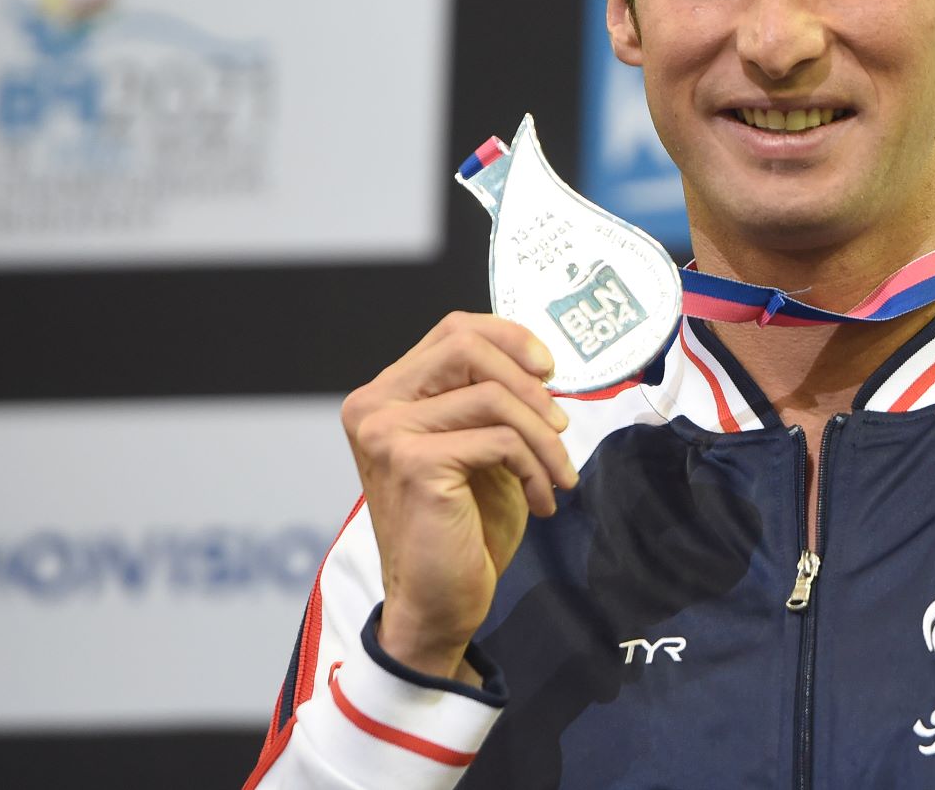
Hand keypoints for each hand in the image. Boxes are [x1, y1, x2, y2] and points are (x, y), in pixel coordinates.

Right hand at [340, 311, 576, 682]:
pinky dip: (535, 467)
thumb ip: (491, 398)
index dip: (510, 337)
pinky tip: (542, 500)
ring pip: (494, 397)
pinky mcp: (413, 463)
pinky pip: (500, 439)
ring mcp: (387, 433)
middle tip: (561, 426)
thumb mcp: (482, 446)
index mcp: (385, 395)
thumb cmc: (462, 527)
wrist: (439, 602)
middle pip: (467, 348)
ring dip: (544, 438)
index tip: (549, 370)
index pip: (453, 331)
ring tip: (558, 474)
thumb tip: (539, 361)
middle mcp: (374, 406)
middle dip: (530, 384)